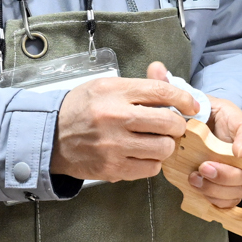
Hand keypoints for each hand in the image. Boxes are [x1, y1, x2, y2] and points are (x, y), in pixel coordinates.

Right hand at [48, 66, 197, 181]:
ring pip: (163, 148)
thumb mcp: (105, 86)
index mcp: (114, 92)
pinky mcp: (113, 167)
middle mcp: (115, 117)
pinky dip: (152, 162)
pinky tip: (143, 154)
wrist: (50, 136)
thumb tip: (165, 73)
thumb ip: (138, 84)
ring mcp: (114, 145)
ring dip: (166, 145)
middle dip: (178, 125)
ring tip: (156, 141)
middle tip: (173, 126)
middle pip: (168, 122)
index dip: (184, 98)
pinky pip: (150, 168)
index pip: (161, 91)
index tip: (191, 105)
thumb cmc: (81, 109)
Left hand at [143, 63, 241, 207]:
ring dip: (218, 188)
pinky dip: (216, 200)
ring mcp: (237, 169)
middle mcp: (241, 148)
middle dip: (227, 173)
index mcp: (233, 123)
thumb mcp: (186, 99)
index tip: (237, 150)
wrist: (198, 133)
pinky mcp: (227, 186)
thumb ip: (170, 85)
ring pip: (239, 187)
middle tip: (204, 168)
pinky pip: (230, 201)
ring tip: (195, 179)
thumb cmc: (194, 116)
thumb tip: (156, 67)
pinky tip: (198, 190)